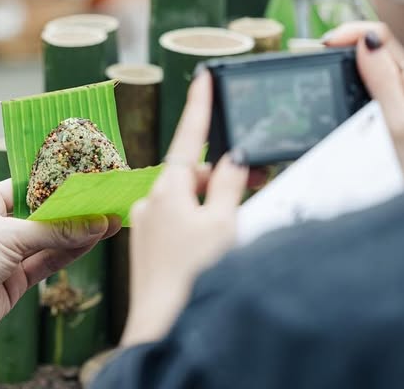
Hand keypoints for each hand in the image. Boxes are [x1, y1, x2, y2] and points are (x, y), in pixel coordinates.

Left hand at [0, 180, 119, 341]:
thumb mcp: (9, 237)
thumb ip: (53, 230)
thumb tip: (94, 222)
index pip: (26, 186)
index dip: (55, 183)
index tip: (85, 177)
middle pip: (41, 214)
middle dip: (72, 210)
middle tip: (105, 200)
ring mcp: (5, 254)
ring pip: (48, 240)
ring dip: (78, 233)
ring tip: (110, 221)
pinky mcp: (14, 280)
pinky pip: (47, 262)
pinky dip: (69, 253)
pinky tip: (93, 241)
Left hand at [121, 74, 248, 346]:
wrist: (161, 328)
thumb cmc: (191, 277)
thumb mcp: (224, 224)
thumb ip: (232, 185)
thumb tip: (235, 158)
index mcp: (168, 188)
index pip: (190, 136)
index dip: (200, 105)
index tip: (204, 76)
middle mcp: (150, 201)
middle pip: (194, 173)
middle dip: (223, 174)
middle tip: (257, 176)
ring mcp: (146, 225)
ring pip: (187, 199)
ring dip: (213, 202)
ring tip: (237, 225)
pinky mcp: (147, 247)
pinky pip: (177, 221)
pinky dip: (199, 222)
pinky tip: (215, 242)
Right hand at [324, 22, 403, 182]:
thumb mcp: (397, 123)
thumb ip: (384, 81)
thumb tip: (367, 39)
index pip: (385, 39)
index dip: (355, 33)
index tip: (327, 43)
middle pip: (374, 46)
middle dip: (346, 42)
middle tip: (321, 51)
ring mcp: (394, 96)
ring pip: (367, 62)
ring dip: (344, 57)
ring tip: (324, 58)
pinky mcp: (380, 109)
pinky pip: (362, 81)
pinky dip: (345, 75)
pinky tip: (334, 79)